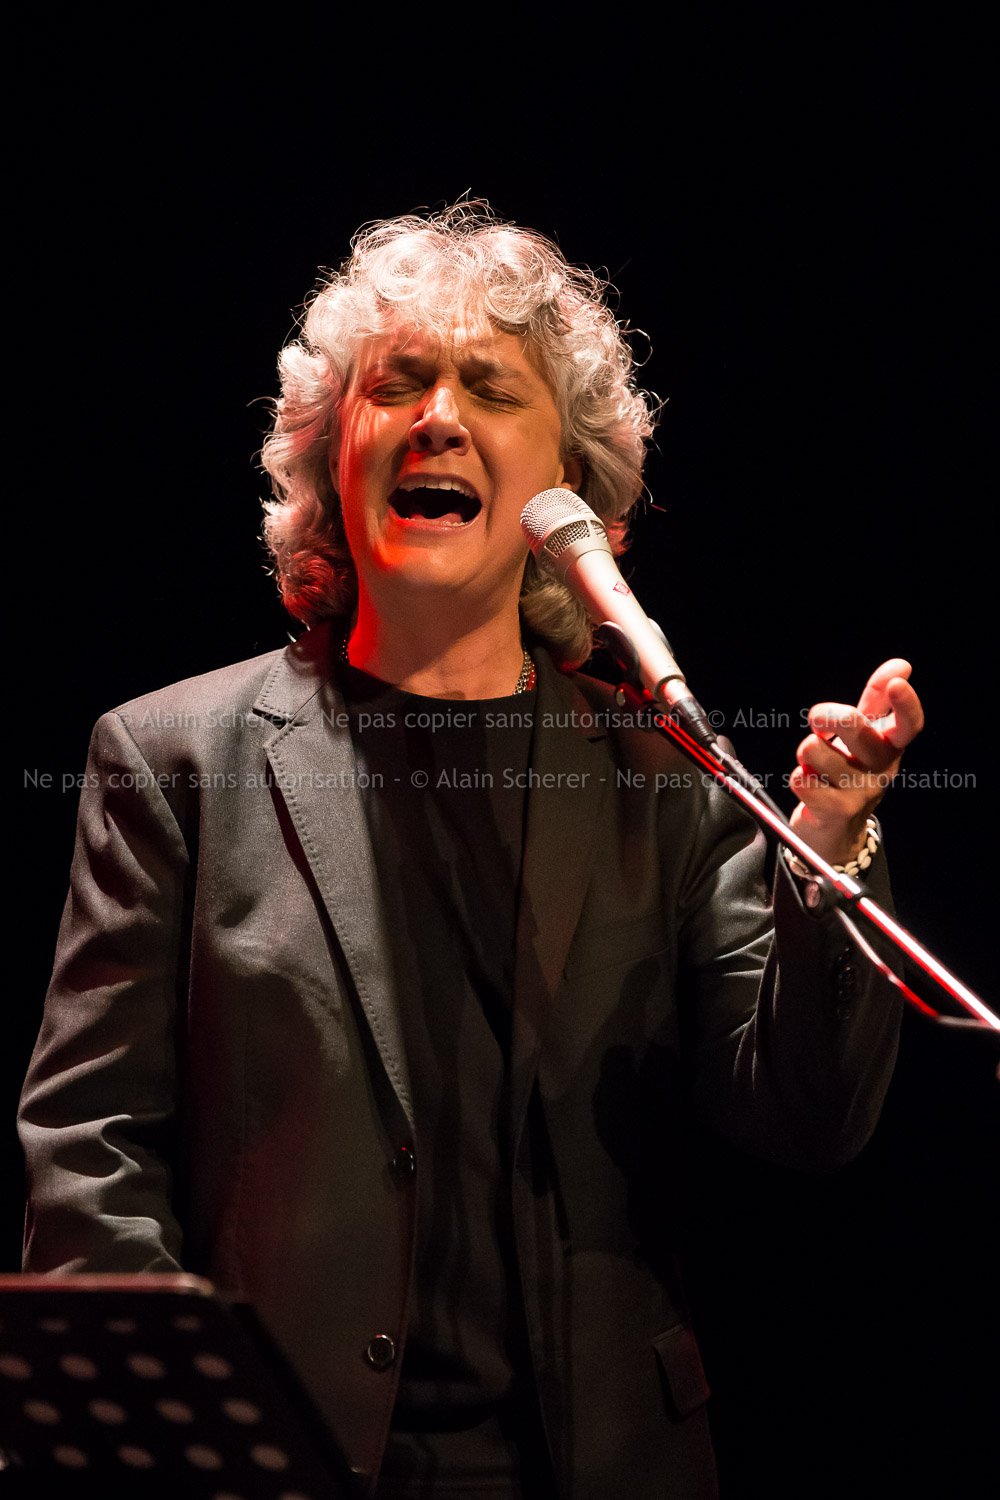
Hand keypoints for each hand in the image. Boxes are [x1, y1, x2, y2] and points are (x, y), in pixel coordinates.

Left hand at [789, 658, 924, 865]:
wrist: (836, 830)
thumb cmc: (849, 772)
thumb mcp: (865, 736)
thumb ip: (877, 700)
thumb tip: (901, 665)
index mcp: (890, 747)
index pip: (909, 726)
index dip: (906, 704)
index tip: (896, 682)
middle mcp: (881, 770)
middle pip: (856, 727)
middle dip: (828, 715)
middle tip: (817, 719)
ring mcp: (861, 793)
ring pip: (816, 750)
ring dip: (807, 752)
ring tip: (813, 763)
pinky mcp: (836, 812)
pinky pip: (802, 780)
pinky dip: (798, 778)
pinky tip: (809, 785)